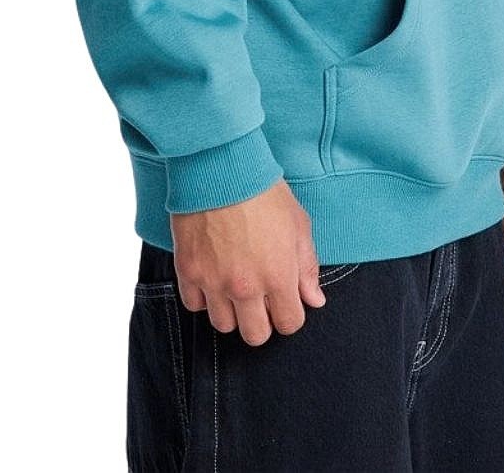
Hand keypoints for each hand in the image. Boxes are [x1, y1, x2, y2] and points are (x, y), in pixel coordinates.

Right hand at [169, 178, 326, 345]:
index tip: (284, 300)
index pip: (289, 323)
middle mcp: (246, 287)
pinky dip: (203, 297)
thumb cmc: (264, 191)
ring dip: (231, 311)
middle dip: (261, 321)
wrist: (221, 167)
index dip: (290, 314)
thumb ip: (307, 267)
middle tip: (259, 299)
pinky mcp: (188, 271)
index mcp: (278, 276)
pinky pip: (193, 305)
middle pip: (255, 335)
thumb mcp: (298, 224)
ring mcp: (214, 282)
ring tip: (234, 286)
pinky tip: (211, 277)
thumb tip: (314, 300)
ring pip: (223, 325)